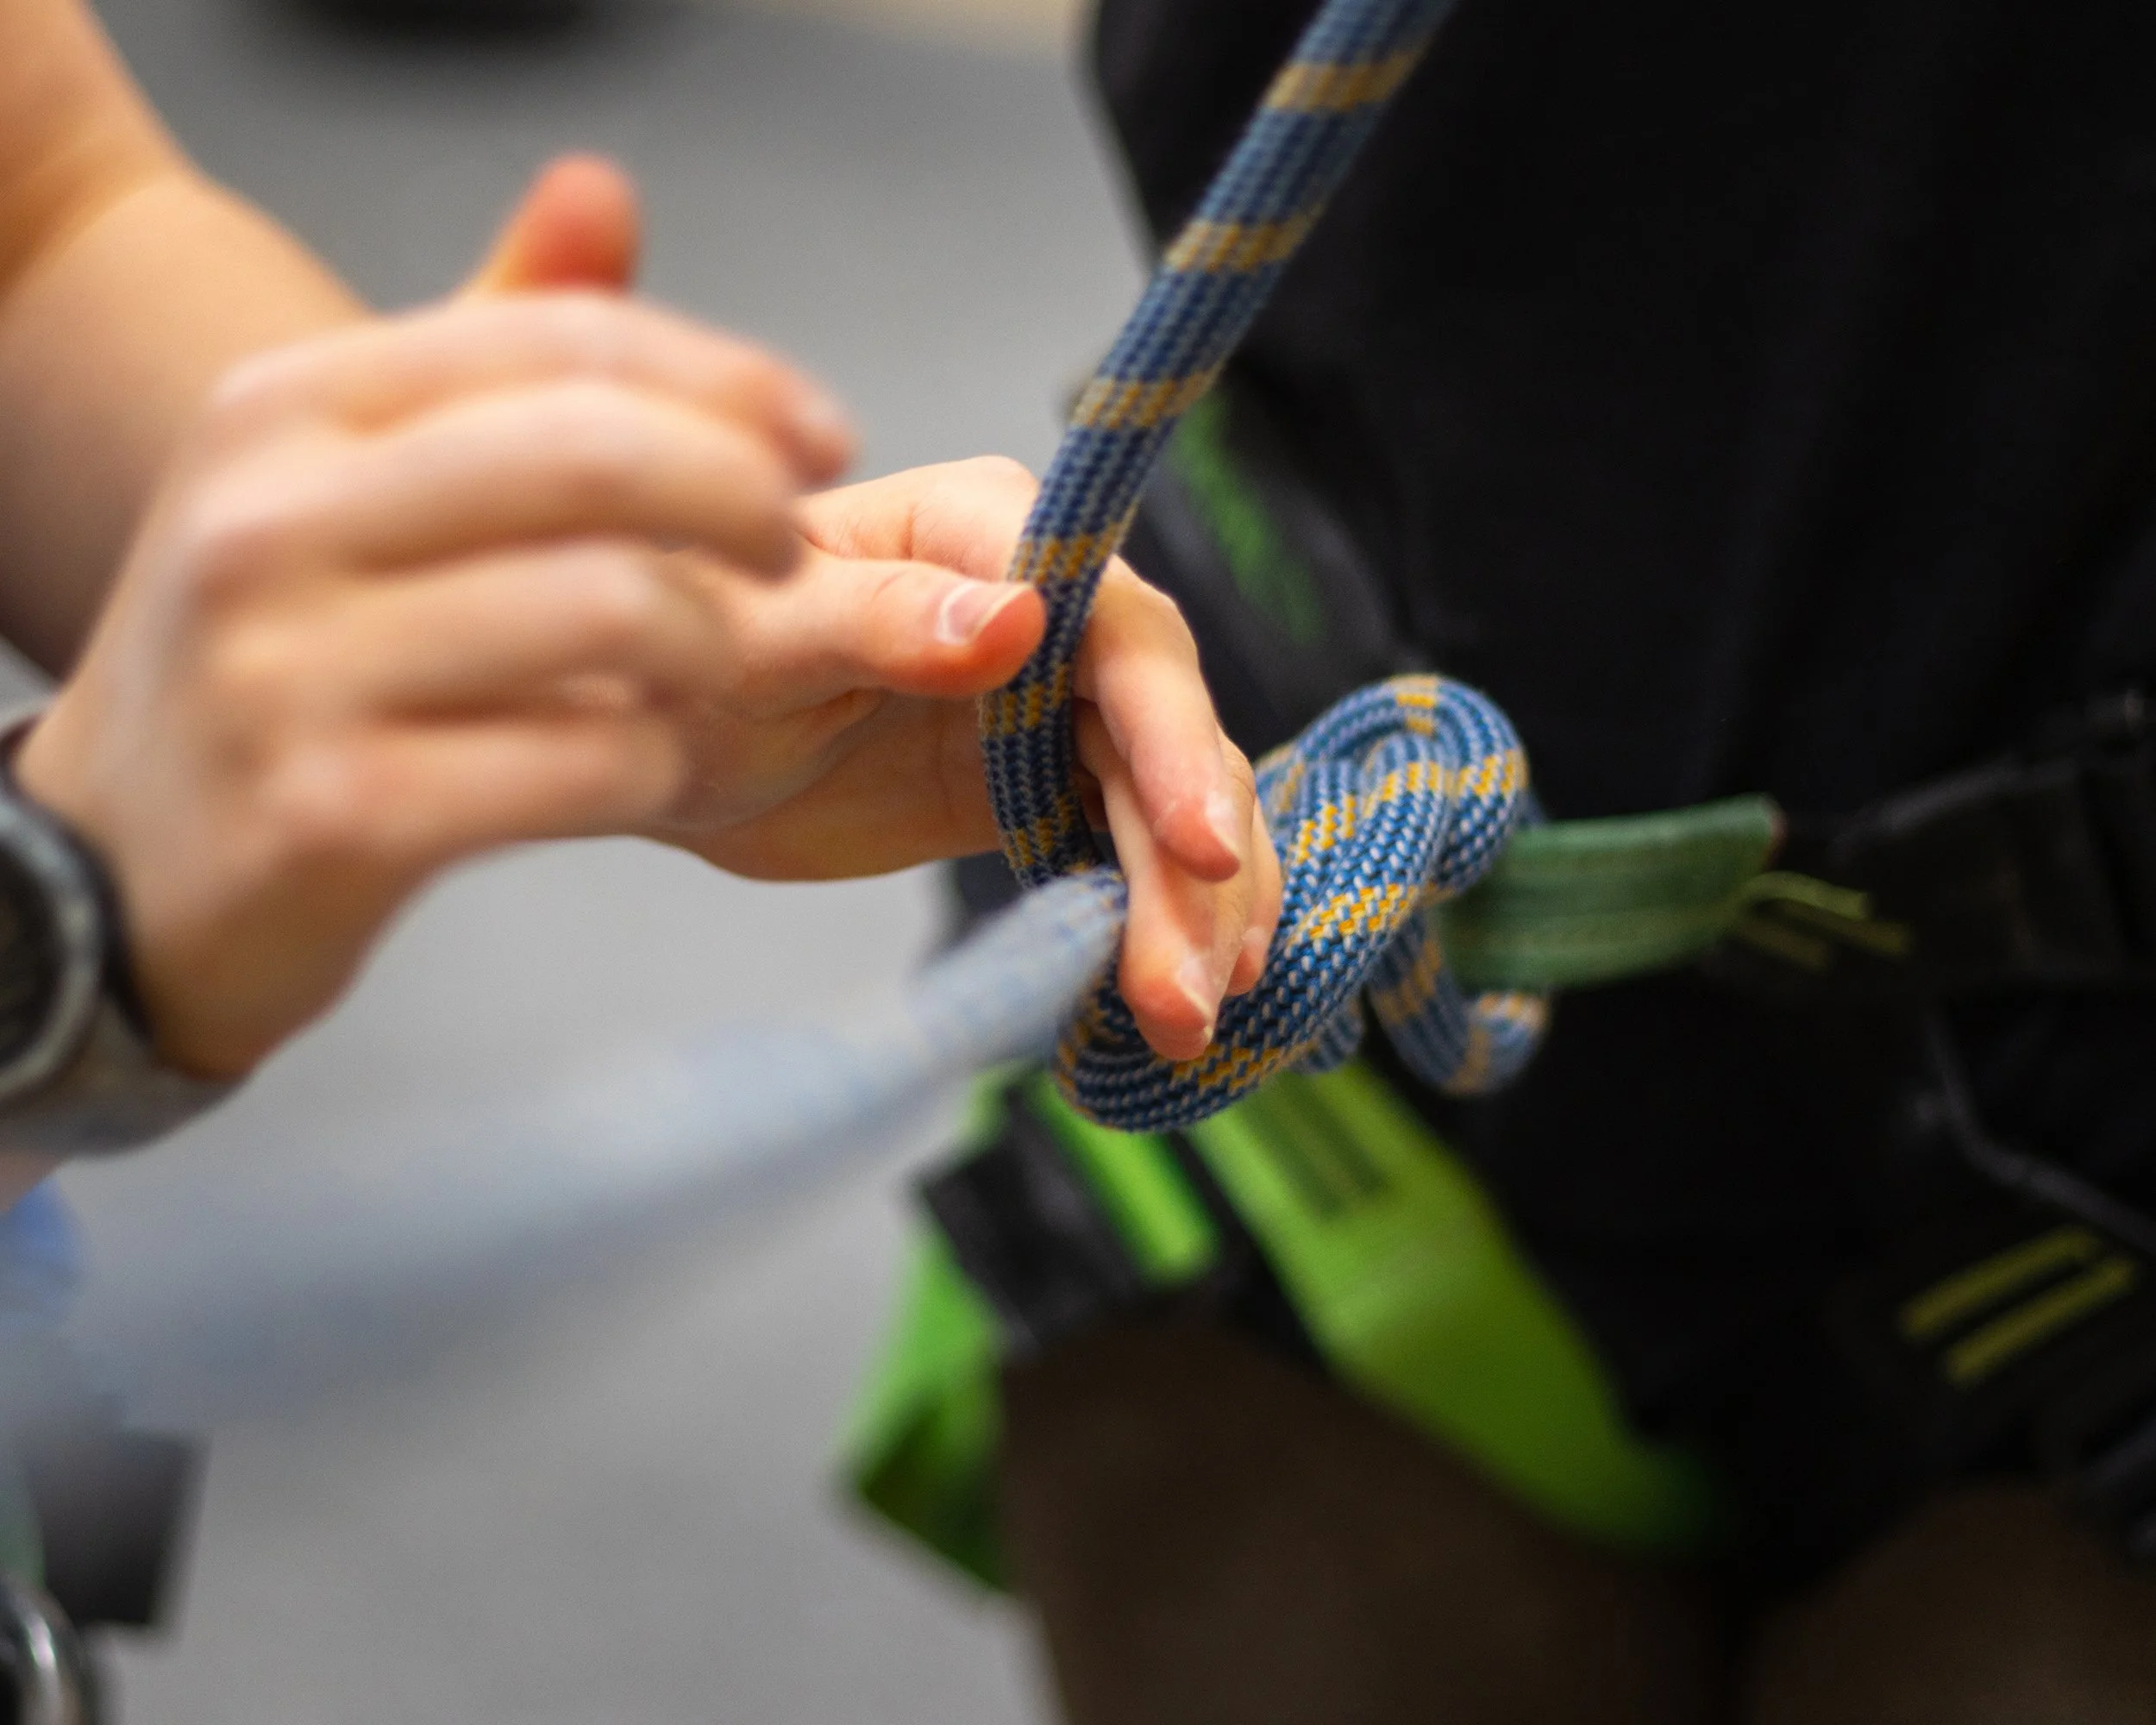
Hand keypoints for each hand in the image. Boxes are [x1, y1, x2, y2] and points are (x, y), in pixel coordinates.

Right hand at [14, 163, 854, 1077]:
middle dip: (746, 497)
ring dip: (716, 645)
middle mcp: (272, 520)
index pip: (565, 341)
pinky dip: (659, 762)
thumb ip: (484, 343)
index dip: (732, 381)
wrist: (124, 868)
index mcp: (286, 408)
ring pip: (611, 610)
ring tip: (720, 670)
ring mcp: (290, 672)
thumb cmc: (279, 660)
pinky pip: (585, 764)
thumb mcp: (341, 478)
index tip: (822, 436)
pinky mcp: (338, 816)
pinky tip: (654, 765)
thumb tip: (602, 190)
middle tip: (797, 549)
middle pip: (600, 456)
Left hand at [662, 457, 1283, 1063]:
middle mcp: (1050, 605)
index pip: (1116, 629)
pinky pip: (1136, 847)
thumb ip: (878, 620)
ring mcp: (1058, 700)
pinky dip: (1168, 918)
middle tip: (1186, 991)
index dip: (1170, 735)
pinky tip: (1181, 997)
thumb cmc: (684, 661)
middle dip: (1191, 864)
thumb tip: (1016, 621)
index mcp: (984, 530)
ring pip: (1169, 800)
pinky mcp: (1048, 784)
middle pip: (1165, 729)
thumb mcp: (758, 640)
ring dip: (1196, 910)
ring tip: (1185, 1019)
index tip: (1198, 844)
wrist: (660, 743)